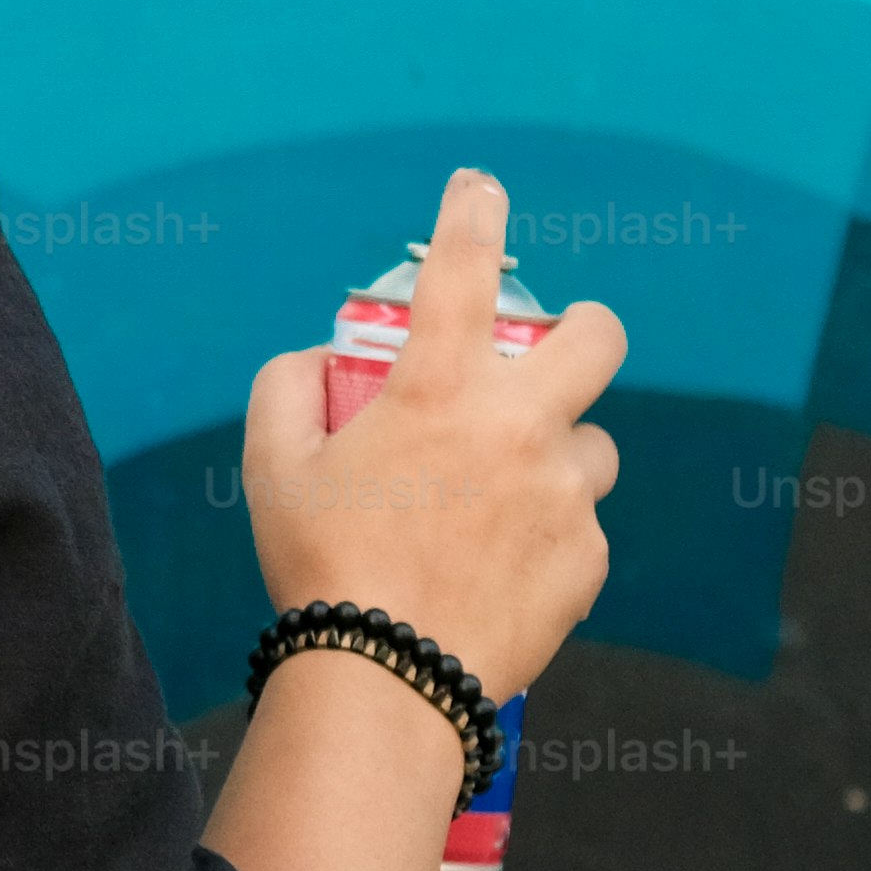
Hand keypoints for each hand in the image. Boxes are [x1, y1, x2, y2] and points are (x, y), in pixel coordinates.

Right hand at [239, 165, 623, 703]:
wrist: (385, 682)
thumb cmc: (321, 570)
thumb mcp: (272, 468)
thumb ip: (289, 389)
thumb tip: (319, 361)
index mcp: (438, 391)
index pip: (462, 270)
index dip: (473, 213)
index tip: (481, 188)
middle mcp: (517, 429)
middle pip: (598, 340)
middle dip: (586, 327)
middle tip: (559, 346)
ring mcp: (563, 495)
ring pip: (589, 447)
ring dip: (554, 456)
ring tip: (498, 502)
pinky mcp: (586, 559)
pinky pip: (578, 527)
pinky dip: (545, 535)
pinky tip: (495, 570)